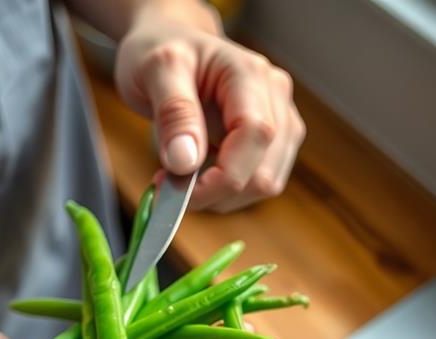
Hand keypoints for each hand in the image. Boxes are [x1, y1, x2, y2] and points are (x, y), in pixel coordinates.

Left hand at [115, 0, 305, 211]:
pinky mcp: (273, 145)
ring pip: (264, 185)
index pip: (255, 136)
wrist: (170, 45)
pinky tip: (199, 176)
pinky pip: (257, 186)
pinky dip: (225, 194)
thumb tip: (186, 162)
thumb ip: (174, 113)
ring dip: (220, 197)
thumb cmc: (162, 52)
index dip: (221, 177)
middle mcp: (275, 97)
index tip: (179, 191)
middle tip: (168, 184)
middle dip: (215, 192)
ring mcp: (280, 122)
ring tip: (182, 176)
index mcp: (249, 74)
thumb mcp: (155, 71)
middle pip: (263, 172)